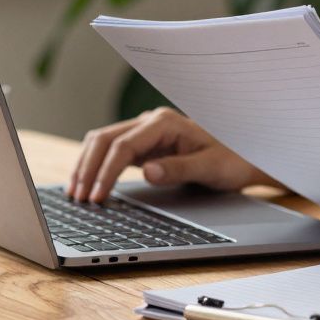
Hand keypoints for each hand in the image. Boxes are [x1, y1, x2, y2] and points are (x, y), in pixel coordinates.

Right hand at [70, 107, 268, 202]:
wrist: (243, 157)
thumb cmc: (231, 161)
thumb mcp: (210, 168)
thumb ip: (178, 169)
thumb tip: (147, 171)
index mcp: (165, 122)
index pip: (124, 145)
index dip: (106, 171)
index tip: (97, 196)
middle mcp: (151, 122)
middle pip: (105, 139)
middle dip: (87, 168)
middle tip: (77, 197)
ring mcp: (145, 132)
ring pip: (103, 143)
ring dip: (87, 166)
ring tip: (75, 193)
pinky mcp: (143, 145)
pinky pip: (111, 152)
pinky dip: (96, 167)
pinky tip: (88, 185)